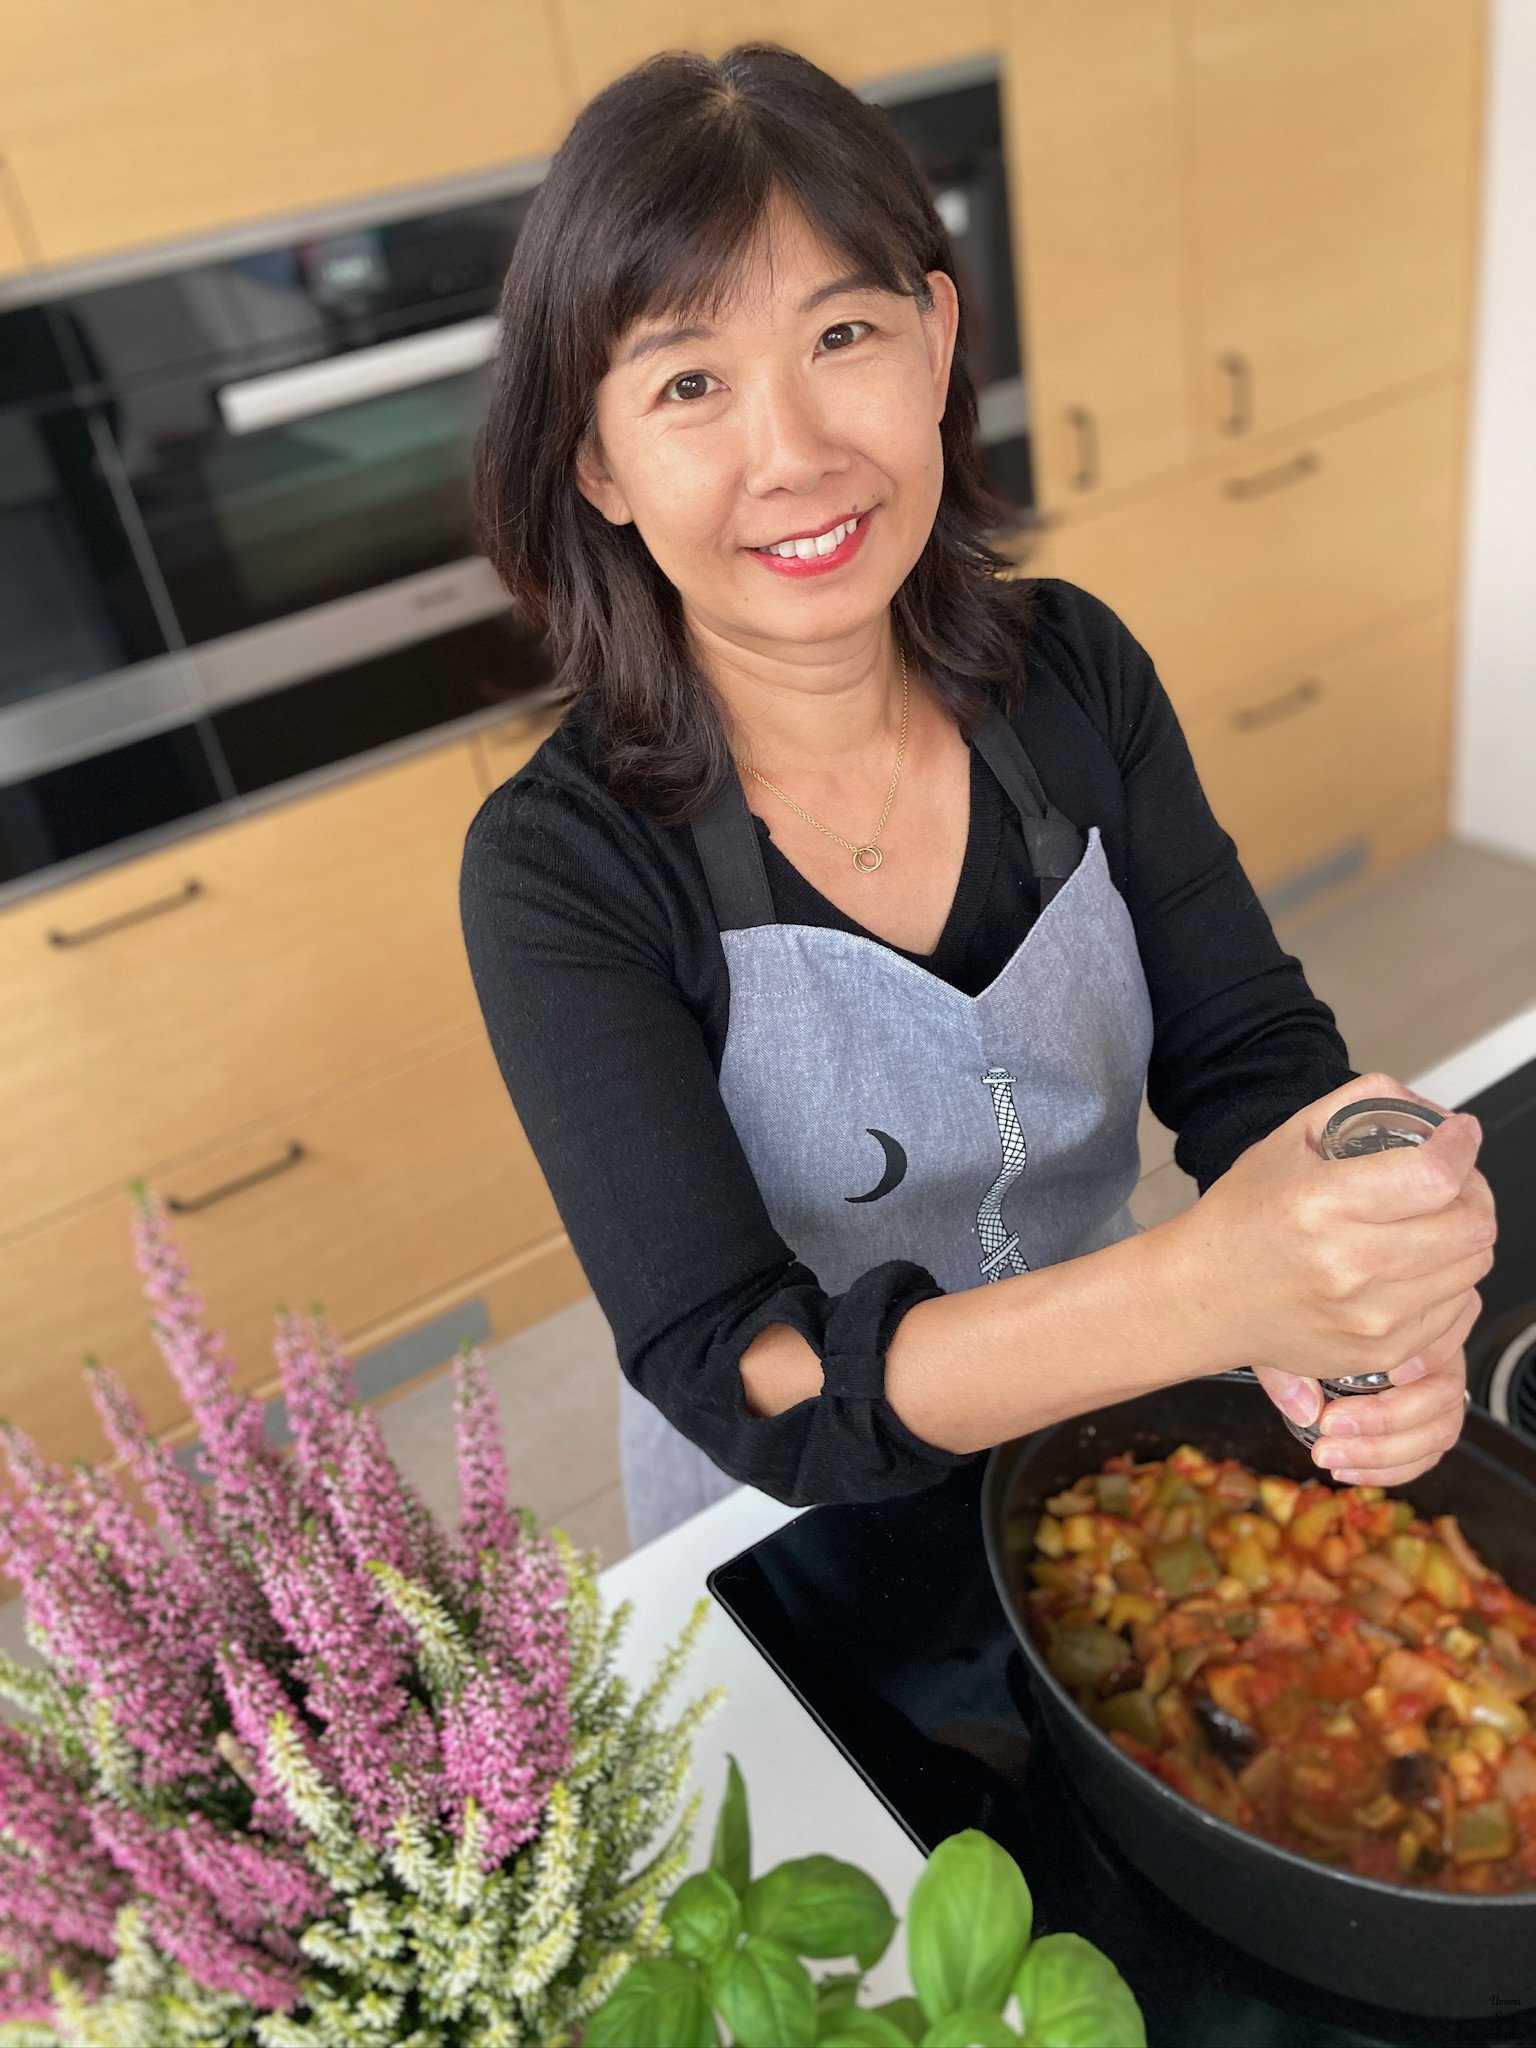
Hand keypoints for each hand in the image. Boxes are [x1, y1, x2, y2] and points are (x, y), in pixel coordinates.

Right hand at [1169, 1070, 1495, 1386]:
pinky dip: (1449, 1280)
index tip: (1460, 1137)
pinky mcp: (1380, 1350)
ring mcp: (1368, 1316)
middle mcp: (1348, 1264)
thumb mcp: (1286, 1140)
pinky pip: (1455, 1310)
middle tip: (1453, 1180)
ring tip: (1433, 1221)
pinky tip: (1419, 1264)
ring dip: (1464, 1235)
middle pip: (1470, 1224)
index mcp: (1321, 1203)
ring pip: (1472, 1266)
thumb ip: (1361, 1103)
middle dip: (1474, 1190)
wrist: (1202, 1297)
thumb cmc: (1240, 1220)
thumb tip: (1433, 1111)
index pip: (1434, 1177)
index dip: (1462, 1148)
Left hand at [1254, 1288, 1476, 1484]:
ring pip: (1438, 1432)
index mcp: (1419, 1322)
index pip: (1442, 1336)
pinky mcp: (1429, 1428)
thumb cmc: (1309, 1327)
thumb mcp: (1289, 1333)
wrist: (1309, 1335)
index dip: (1427, 1356)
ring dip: (1383, 1452)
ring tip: (1329, 1454)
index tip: (1392, 1373)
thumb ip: (1291, 1367)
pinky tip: (1346, 1470)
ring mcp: (1439, 1396)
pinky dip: (1388, 1470)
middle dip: (1385, 1418)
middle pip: (1441, 1394)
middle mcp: (1440, 1357)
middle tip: (1329, 1423)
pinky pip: (1425, 1456)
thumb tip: (1305, 1409)